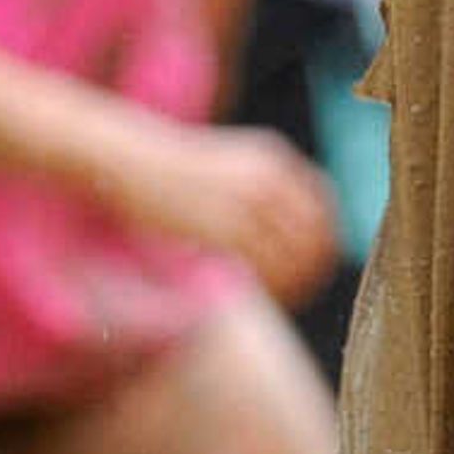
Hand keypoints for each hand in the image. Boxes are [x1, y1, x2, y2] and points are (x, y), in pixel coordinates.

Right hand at [76, 110, 338, 304]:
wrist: (128, 158)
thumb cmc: (172, 170)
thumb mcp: (229, 163)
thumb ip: (263, 186)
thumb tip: (288, 224)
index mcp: (273, 159)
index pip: (323, 205)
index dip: (325, 237)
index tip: (316, 261)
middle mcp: (267, 178)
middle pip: (316, 233)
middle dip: (315, 264)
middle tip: (303, 287)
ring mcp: (246, 203)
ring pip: (294, 254)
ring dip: (296, 280)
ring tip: (284, 295)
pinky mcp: (222, 227)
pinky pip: (265, 265)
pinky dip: (273, 285)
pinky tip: (264, 294)